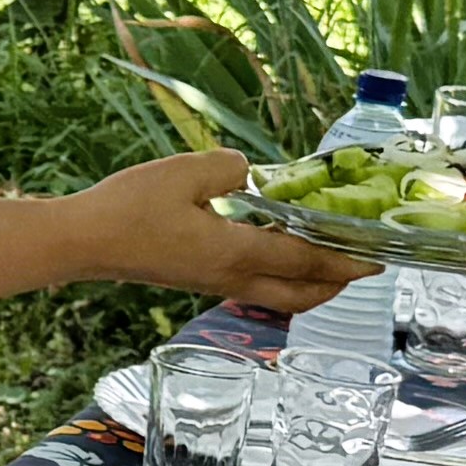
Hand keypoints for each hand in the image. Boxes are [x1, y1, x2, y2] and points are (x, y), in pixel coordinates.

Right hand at [80, 150, 375, 314]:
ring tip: (328, 260)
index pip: (308, 261)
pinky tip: (278, 251)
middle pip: (302, 295)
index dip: (348, 258)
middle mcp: (232, 276)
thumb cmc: (129, 208)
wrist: (84, 242)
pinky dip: (283, 277)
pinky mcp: (199, 280)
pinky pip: (257, 286)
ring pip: (281, 296)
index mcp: (236, 252)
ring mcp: (214, 282)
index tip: (380, 256)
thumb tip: (247, 175)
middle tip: (362, 264)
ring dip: (312, 284)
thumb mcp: (184, 172)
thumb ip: (228, 168)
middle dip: (338, 283)